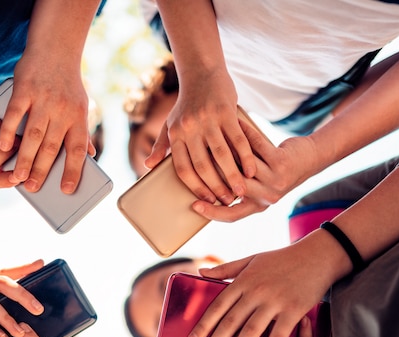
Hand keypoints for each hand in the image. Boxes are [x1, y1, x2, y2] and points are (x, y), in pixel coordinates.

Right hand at [0, 51, 93, 193]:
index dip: (72, 170)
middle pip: (51, 146)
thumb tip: (90, 156)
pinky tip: (2, 146)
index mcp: (78, 117)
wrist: (55, 48)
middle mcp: (63, 110)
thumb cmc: (68, 83)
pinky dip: (9, 131)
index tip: (66, 189)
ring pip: (33, 135)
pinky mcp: (24, 89)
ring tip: (19, 176)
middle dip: (42, 170)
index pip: (77, 149)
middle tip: (33, 188)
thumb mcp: (81, 106)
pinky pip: (15, 114)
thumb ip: (82, 132)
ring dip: (25, 158)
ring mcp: (43, 100)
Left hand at [146, 69, 256, 205]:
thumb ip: (161, 146)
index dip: (195, 187)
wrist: (202, 72)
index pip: (183, 168)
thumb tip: (147, 166)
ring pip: (222, 156)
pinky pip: (238, 140)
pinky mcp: (226, 112)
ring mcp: (209, 120)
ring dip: (233, 177)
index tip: (207, 201)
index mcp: (176, 134)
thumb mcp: (169, 123)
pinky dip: (245, 157)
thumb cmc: (186, 104)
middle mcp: (190, 128)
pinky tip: (251, 171)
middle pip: (203, 166)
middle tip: (227, 201)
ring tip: (241, 192)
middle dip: (216, 187)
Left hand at [187, 242, 331, 336]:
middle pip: (231, 321)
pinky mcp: (294, 310)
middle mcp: (256, 291)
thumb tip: (200, 272)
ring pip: (252, 331)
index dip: (204, 324)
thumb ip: (226, 269)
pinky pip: (279, 335)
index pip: (218, 305)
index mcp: (244, 280)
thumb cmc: (282, 258)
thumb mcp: (251, 259)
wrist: (317, 255)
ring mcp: (275, 301)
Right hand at [191, 121, 319, 221]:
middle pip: (233, 187)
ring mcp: (275, 180)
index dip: (212, 212)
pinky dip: (243, 134)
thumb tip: (204, 184)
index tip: (193, 205)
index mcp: (258, 205)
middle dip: (213, 172)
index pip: (231, 215)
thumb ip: (237, 188)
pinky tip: (233, 123)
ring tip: (208, 138)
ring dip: (225, 149)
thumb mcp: (258, 186)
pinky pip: (256, 147)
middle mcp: (267, 197)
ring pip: (241, 166)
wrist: (309, 160)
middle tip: (195, 157)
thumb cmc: (275, 171)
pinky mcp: (281, 162)